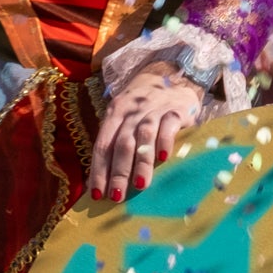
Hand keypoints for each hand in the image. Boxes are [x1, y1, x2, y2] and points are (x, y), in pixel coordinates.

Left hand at [86, 60, 202, 201]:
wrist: (173, 77)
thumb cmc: (144, 106)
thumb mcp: (126, 118)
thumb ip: (117, 142)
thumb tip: (104, 180)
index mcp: (114, 113)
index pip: (102, 144)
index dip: (98, 170)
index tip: (97, 194)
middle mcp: (131, 111)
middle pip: (121, 143)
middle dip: (118, 171)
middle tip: (116, 196)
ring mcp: (153, 109)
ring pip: (144, 136)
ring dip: (141, 161)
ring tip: (140, 185)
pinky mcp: (176, 110)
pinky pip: (168, 126)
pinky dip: (164, 142)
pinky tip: (163, 159)